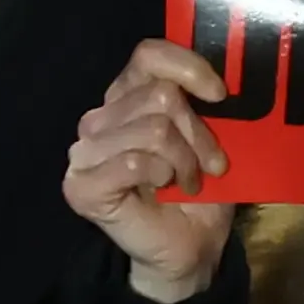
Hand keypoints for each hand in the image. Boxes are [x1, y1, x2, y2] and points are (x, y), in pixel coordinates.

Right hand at [63, 36, 237, 302]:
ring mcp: (84, 153)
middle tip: (212, 164)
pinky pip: (133, 162)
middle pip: (160, 96)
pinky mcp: (81, 186)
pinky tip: (165, 190)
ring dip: (185, 160)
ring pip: (153, 130)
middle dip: (198, 133)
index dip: (189, 67)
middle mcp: (99, 119)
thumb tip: (222, 82)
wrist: (191, 248)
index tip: (220, 95)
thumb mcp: (210, 138)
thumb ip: (204, 104)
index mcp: (127, 98)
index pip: (148, 55)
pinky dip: (161, 175)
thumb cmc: (200, 191)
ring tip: (189, 181)